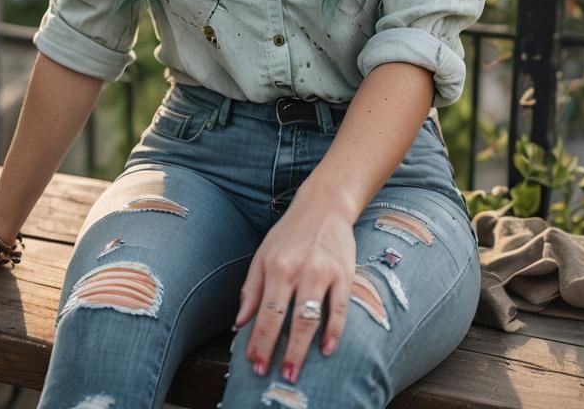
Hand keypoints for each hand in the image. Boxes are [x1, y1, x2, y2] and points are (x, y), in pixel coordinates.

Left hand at [234, 192, 355, 384]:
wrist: (324, 205)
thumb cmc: (290, 233)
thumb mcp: (263, 255)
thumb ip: (251, 290)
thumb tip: (239, 324)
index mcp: (276, 266)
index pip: (265, 312)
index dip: (259, 341)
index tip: (254, 365)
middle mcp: (299, 270)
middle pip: (288, 319)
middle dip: (280, 351)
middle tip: (275, 377)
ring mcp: (323, 272)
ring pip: (312, 317)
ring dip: (303, 348)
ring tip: (295, 371)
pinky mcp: (344, 273)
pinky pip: (340, 308)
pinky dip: (335, 331)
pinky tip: (328, 349)